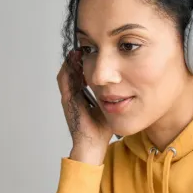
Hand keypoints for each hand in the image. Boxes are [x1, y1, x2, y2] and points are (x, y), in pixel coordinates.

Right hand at [57, 50, 112, 164]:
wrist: (92, 145)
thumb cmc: (102, 131)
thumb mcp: (111, 108)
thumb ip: (116, 97)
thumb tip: (129, 86)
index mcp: (83, 98)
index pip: (82, 76)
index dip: (86, 64)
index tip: (94, 54)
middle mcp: (74, 97)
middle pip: (73, 72)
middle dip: (78, 60)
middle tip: (85, 47)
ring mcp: (69, 99)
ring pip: (66, 74)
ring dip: (71, 62)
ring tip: (79, 50)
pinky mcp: (67, 101)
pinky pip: (64, 81)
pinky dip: (68, 69)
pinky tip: (74, 59)